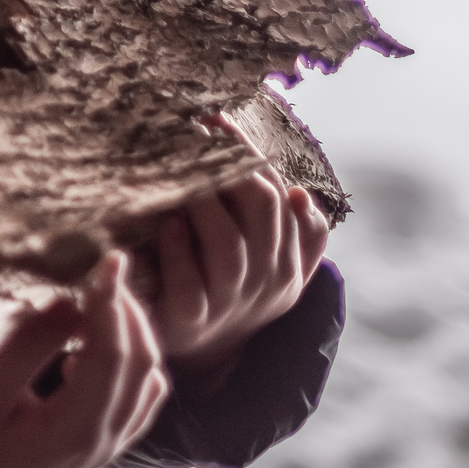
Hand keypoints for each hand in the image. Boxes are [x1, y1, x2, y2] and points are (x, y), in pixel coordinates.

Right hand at [0, 251, 171, 467]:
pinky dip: (135, 360)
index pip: (113, 355)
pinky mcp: (107, 443)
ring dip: (135, 332)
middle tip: (103, 269)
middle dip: (128, 310)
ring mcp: (111, 445)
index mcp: (76, 430)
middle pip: (141, 363)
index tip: (111, 258)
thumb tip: (71, 303)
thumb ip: (28, 345)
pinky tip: (100, 342)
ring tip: (102, 297)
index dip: (114, 302)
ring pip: (149, 378)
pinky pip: (142, 396)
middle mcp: (105, 440)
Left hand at [138, 136, 330, 381]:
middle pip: (261, 212)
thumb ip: (296, 235)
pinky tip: (167, 222)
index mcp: (287, 262)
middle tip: (199, 130)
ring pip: (229, 247)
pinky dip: (179, 251)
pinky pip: (188, 285)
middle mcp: (265, 283)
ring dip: (206, 203)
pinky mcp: (188, 322)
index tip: (218, 118)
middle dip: (231, 165)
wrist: (199, 349)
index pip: (277, 196)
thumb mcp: (271, 265)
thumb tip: (301, 197)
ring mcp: (228, 304)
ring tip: (183, 169)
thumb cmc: (230, 287)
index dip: (249, 154)